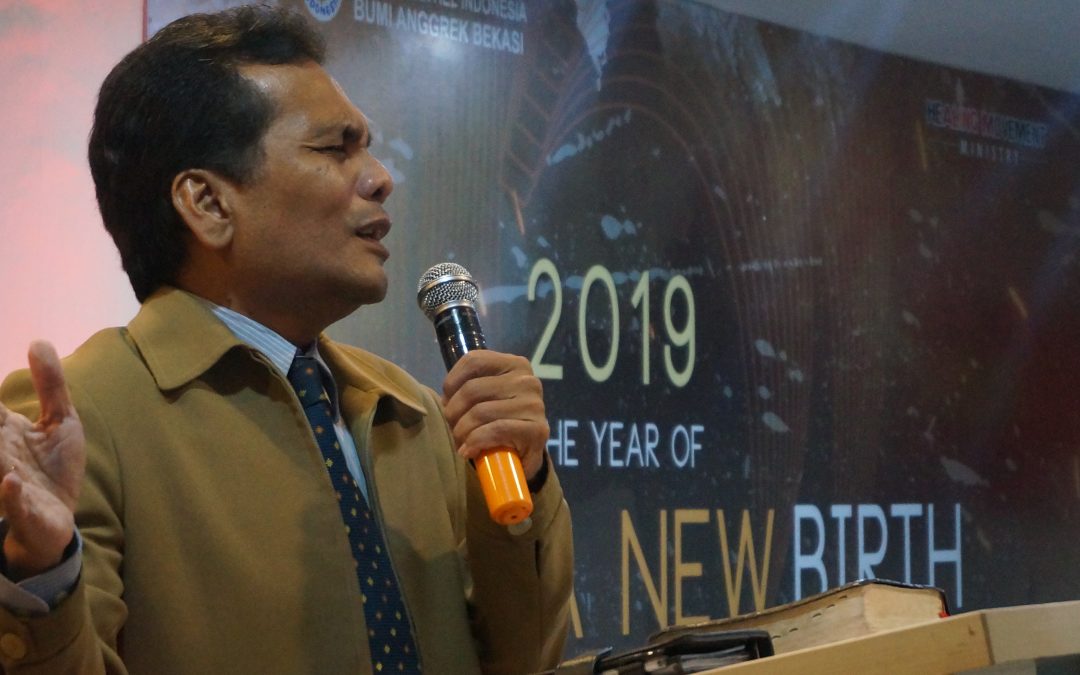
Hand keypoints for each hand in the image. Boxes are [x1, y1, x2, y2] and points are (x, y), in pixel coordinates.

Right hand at [0, 341, 84, 579]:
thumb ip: (50, 384)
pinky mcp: (23, 507)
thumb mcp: (62, 420)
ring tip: (4, 450)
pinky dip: (10, 492)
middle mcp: (1, 453)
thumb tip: (38, 341)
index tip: (0, 411)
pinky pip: (12, 501)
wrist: (58, 520)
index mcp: (5, 430)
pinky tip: (11, 480)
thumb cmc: (55, 468)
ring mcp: (8, 480)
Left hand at [441, 351, 548, 480]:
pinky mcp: (537, 430)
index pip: (473, 361)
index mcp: (514, 364)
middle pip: (472, 389)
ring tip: (461, 442)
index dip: (452, 383)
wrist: (524, 454)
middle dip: (454, 413)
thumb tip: (447, 398)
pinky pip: (495, 430)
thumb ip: (470, 386)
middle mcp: (527, 380)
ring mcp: (535, 405)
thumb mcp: (486, 397)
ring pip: (480, 412)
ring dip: (462, 431)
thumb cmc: (500, 421)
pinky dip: (475, 442)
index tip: (447, 402)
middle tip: (453, 428)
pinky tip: (469, 450)